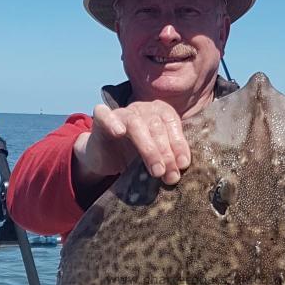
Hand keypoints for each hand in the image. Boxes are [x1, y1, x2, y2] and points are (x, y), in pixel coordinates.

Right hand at [73, 100, 190, 187]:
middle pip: (156, 126)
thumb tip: (180, 172)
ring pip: (136, 124)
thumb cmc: (135, 157)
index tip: (183, 164)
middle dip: (166, 152)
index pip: (172, 123)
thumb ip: (170, 161)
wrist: (106, 159)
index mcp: (159, 113)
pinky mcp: (101, 119)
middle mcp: (142, 109)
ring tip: (156, 170)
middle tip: (170, 175)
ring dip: (148, 148)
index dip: (179, 144)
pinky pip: (104, 114)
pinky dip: (112, 122)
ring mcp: (122, 113)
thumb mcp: (156, 159)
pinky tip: (119, 132)